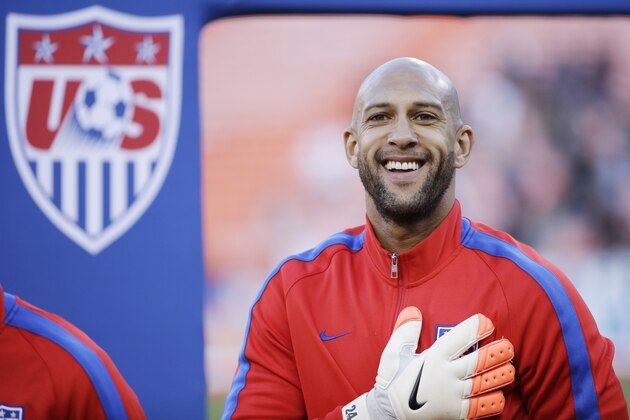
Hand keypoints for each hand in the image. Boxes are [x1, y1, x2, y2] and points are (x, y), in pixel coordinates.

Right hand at [342, 307, 514, 418]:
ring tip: (509, 368)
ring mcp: (454, 396)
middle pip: (480, 362)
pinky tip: (499, 394)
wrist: (388, 415)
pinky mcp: (457, 413)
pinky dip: (494, 400)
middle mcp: (446, 375)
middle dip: (498, 352)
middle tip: (508, 347)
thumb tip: (415, 311)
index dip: (476, 328)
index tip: (487, 322)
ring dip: (500, 375)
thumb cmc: (392, 381)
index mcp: (433, 358)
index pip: (460, 338)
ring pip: (485, 383)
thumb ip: (405, 331)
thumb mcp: (393, 353)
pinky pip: (482, 407)